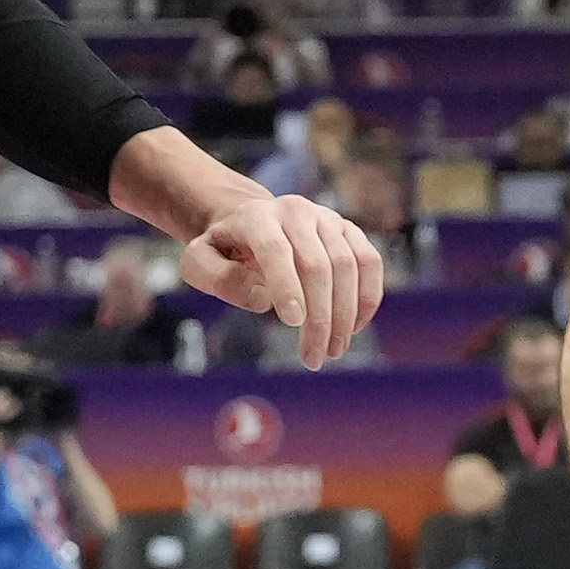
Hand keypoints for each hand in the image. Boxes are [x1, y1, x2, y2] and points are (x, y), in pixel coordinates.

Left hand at [178, 191, 378, 366]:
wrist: (250, 224)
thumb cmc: (224, 251)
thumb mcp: (199, 263)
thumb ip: (220, 280)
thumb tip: (264, 299)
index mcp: (256, 216)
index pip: (276, 250)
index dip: (287, 287)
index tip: (294, 325)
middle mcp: (296, 211)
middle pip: (317, 264)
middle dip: (320, 317)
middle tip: (314, 357)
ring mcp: (327, 218)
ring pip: (348, 265)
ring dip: (345, 315)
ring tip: (333, 350)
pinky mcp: (349, 231)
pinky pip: (370, 262)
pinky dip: (367, 298)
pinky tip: (353, 328)